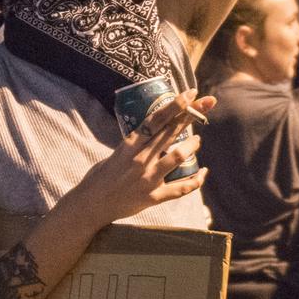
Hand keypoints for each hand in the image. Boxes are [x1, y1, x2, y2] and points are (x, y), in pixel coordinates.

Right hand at [75, 91, 213, 223]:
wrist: (91, 205)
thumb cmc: (101, 176)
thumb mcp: (117, 152)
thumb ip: (136, 143)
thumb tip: (155, 131)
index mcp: (129, 144)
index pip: (156, 119)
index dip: (175, 105)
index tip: (190, 93)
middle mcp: (140, 159)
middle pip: (171, 132)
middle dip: (191, 115)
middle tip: (207, 103)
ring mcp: (148, 179)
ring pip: (178, 156)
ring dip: (192, 145)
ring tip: (197, 141)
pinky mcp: (153, 197)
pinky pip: (180, 188)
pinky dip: (195, 180)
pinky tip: (203, 172)